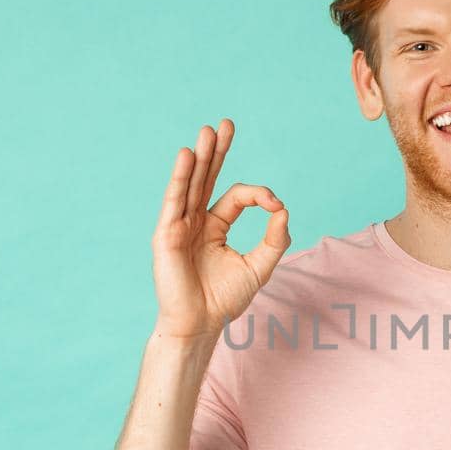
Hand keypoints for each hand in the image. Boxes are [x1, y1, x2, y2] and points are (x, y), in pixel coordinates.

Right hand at [151, 118, 289, 339]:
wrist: (199, 325)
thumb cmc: (224, 300)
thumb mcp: (259, 267)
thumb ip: (275, 240)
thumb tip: (284, 210)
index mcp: (215, 226)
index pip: (236, 196)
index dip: (259, 195)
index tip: (275, 205)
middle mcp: (195, 221)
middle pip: (207, 178)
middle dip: (217, 151)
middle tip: (226, 124)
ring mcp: (179, 226)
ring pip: (190, 184)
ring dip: (198, 157)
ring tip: (207, 131)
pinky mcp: (167, 235)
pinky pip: (174, 201)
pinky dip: (180, 178)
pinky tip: (186, 156)